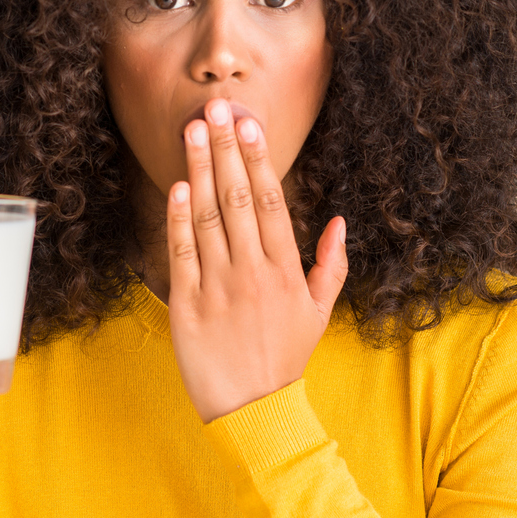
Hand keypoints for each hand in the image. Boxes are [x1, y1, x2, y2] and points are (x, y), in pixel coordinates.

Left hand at [166, 98, 348, 422]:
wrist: (253, 410)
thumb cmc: (286, 357)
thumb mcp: (320, 312)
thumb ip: (331, 264)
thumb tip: (338, 220)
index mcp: (285, 271)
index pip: (272, 202)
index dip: (260, 158)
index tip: (250, 123)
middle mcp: (252, 273)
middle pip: (238, 198)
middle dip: (226, 148)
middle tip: (216, 107)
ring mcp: (217, 288)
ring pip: (208, 218)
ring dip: (200, 170)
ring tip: (193, 131)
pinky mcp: (187, 305)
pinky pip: (181, 254)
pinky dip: (179, 219)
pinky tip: (178, 187)